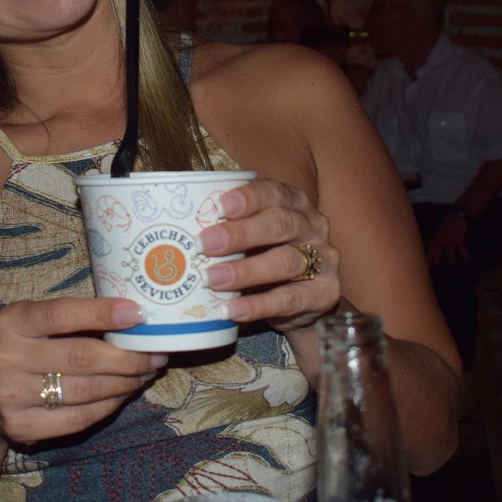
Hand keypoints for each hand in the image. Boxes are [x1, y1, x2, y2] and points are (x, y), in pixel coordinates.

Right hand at [0, 297, 163, 447]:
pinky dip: (109, 406)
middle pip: (81, 357)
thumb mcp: (37, 325)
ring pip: (85, 391)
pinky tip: (123, 394)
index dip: (102, 314)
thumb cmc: (27, 350)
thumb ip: (75, 320)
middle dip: (127, 357)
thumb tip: (135, 318)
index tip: (138, 314)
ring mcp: (11, 395)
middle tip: (155, 355)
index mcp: (12, 321)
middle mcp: (6, 357)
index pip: (61, 314)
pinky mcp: (22, 426)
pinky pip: (79, 418)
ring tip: (144, 373)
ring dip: (124, 383)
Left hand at [199, 177, 340, 334]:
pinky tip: (231, 309)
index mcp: (293, 202)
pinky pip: (290, 299)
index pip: (273, 192)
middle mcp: (312, 226)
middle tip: (204, 244)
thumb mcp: (253, 236)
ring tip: (210, 279)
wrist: (306, 299)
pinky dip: (258, 305)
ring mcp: (324, 259)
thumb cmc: (268, 256)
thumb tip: (176, 228)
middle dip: (239, 233)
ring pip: (286, 261)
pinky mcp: (325, 293)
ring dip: (244, 271)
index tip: (217, 207)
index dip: (246, 198)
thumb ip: (229, 227)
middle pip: (279, 224)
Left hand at [426, 215, 469, 265]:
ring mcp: (450, 239)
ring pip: (450, 252)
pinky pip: (462, 248)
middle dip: (436, 259)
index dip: (427, 256)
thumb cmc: (446, 223)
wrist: (456, 214)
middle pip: (437, 251)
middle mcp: (441, 239)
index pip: (429, 248)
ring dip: (451, 259)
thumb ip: (435, 239)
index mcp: (435, 237)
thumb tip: (433, 248)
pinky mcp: (458, 238)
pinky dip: (465, 254)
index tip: (426, 264)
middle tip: (435, 266)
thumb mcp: (438, 230)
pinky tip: (467, 259)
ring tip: (451, 264)